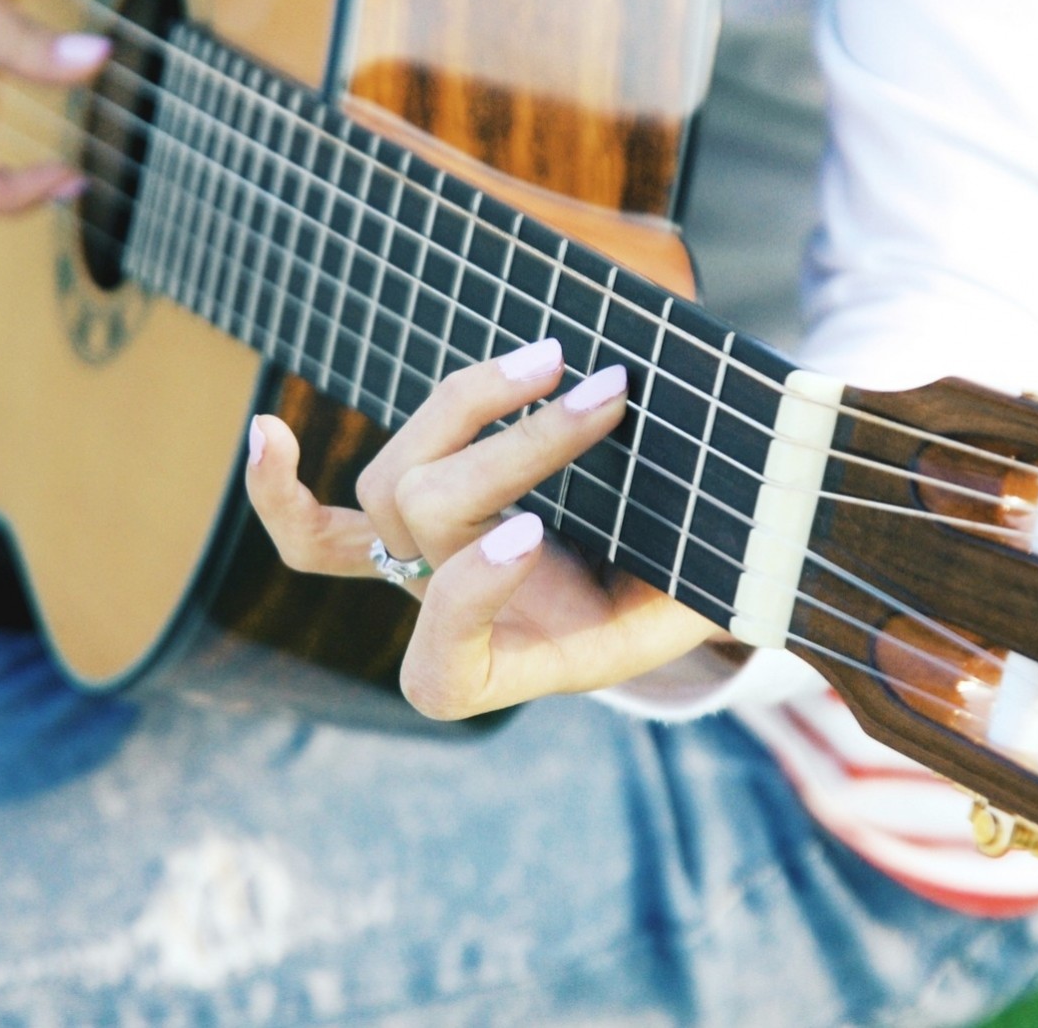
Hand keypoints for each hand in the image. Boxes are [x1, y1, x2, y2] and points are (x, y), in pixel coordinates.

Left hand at [244, 338, 729, 718]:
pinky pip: (320, 529)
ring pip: (394, 479)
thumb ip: (715, 560)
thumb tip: (775, 477)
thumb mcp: (715, 593)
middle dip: (519, 452)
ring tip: (554, 360)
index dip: (467, 593)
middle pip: (426, 522)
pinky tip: (263, 429)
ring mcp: (415, 572)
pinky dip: (282, 490)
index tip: (532, 535)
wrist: (673, 580)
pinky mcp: (406, 530)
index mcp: (504, 677)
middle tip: (612, 397)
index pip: (439, 663)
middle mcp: (445, 625)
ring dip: (470, 406)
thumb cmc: (700, 586)